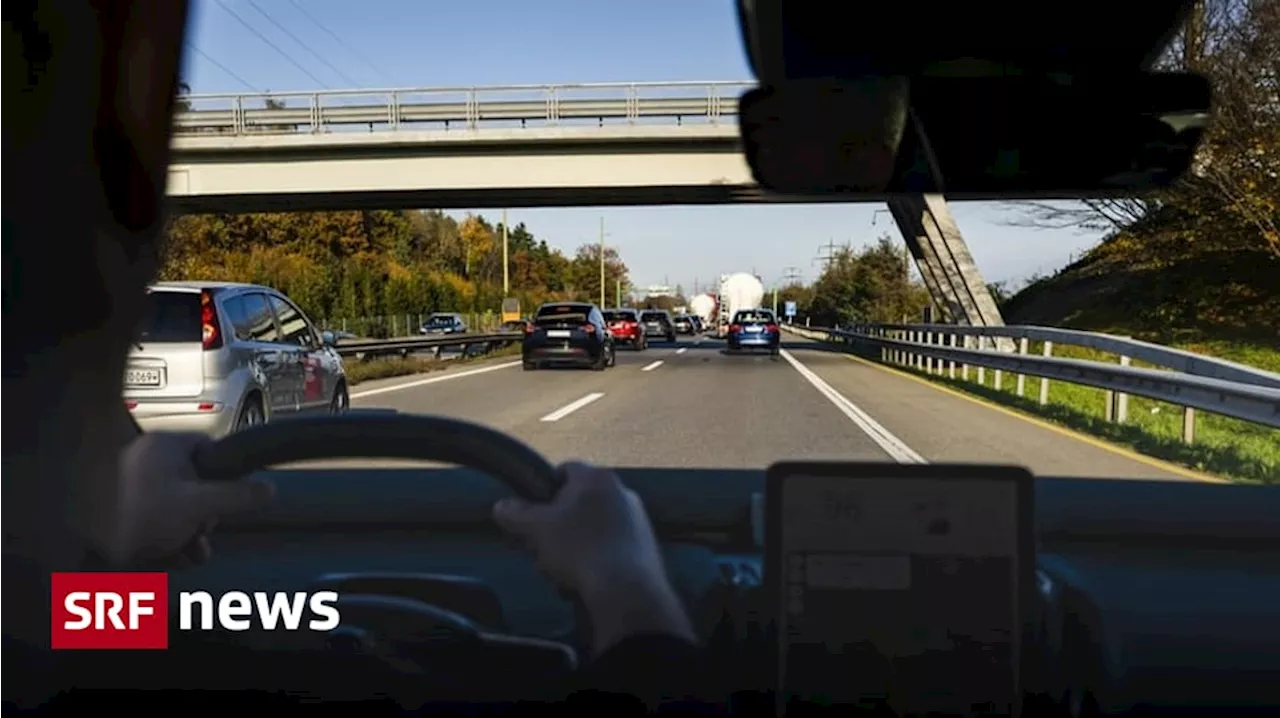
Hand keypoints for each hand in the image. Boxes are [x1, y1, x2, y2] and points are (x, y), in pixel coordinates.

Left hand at [100, 432, 273, 566]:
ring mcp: (131, 487)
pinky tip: (170, 557)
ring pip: (176, 507)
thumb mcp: (202, 505)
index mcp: (164, 446)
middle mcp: (146, 460)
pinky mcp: (121, 512)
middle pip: (195, 483)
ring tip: (187, 553)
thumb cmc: (139, 515)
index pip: (209, 447)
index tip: (231, 494)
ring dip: (188, 534)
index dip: (225, 472)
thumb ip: (239, 496)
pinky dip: (166, 540)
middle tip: (203, 532)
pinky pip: (155, 521)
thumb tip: (269, 489)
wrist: (86, 545)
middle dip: (205, 516)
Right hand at [493, 462, 693, 652]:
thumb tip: (500, 505)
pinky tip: (587, 579)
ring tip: (563, 570)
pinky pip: (613, 545)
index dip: (544, 490)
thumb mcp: (537, 529)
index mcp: (596, 477)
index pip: (564, 470)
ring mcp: (638, 518)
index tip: (533, 514)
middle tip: (544, 547)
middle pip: (580, 500)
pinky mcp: (647, 544)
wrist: (626, 588)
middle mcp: (622, 490)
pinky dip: (598, 557)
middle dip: (559, 523)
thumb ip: (516, 514)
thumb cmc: (577, 548)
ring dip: (577, 543)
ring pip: (595, 525)